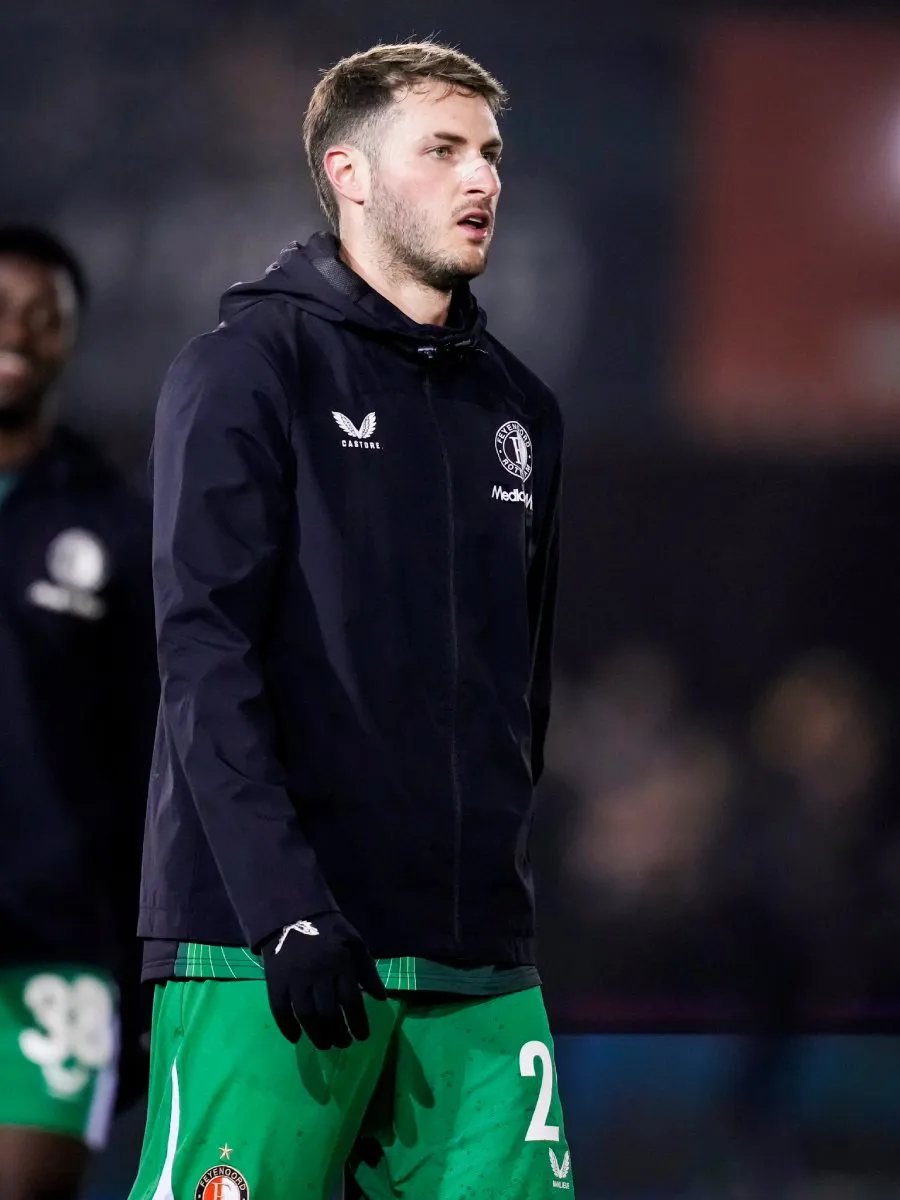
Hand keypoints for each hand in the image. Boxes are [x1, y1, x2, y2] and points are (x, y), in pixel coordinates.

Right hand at [259, 912, 386, 1048]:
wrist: (293, 913)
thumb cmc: (329, 931)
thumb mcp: (355, 943)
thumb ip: (368, 971)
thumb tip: (381, 999)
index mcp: (340, 963)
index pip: (351, 1001)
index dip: (358, 1022)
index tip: (362, 1037)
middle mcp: (318, 973)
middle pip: (329, 1013)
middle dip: (339, 1033)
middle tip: (344, 1044)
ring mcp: (295, 978)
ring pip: (306, 1015)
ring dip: (317, 1035)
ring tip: (326, 1045)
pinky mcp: (276, 981)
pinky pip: (280, 1009)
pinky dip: (287, 1027)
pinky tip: (296, 1038)